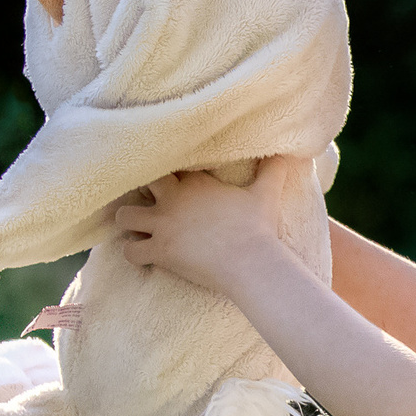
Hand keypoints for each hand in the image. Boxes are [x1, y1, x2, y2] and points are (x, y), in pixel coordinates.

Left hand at [112, 154, 300, 299]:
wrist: (250, 261)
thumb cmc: (258, 228)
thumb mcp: (267, 193)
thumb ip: (273, 170)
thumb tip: (291, 153)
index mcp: (195, 182)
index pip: (168, 165)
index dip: (166, 171)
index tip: (170, 178)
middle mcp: (174, 199)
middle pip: (139, 184)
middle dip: (141, 192)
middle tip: (149, 202)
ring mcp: (163, 225)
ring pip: (125, 216)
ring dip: (129, 223)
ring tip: (139, 229)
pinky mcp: (159, 250)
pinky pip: (129, 251)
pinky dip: (132, 254)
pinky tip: (142, 254)